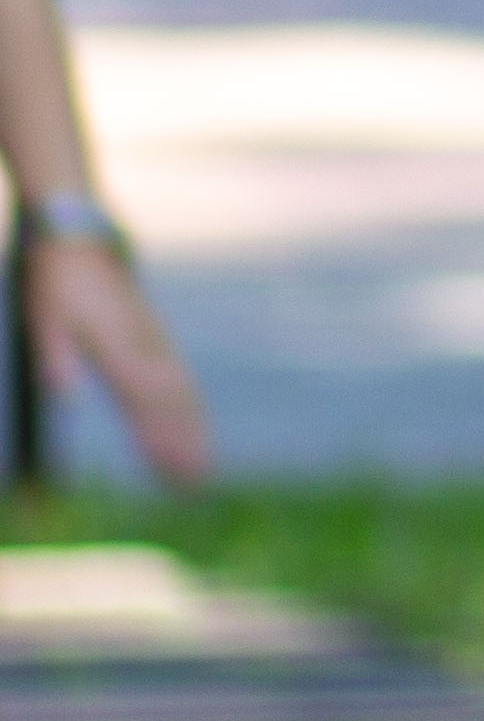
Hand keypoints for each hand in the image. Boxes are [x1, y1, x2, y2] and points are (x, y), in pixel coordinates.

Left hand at [22, 231, 210, 487]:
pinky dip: (190, 402)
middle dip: (184, 444)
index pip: (143, 401)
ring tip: (203, 463)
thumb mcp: (42, 316)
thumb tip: (60, 397)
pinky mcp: (153, 334)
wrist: (79, 237)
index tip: (172, 470)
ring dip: (193, 428)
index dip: (159, 438)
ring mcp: (153, 339)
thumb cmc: (55, 281)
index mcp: (115, 346)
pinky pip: (179, 375)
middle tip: (197, 482)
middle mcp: (142, 346)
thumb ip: (54, 355)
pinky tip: (196, 417)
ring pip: (180, 390)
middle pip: (170, 402)